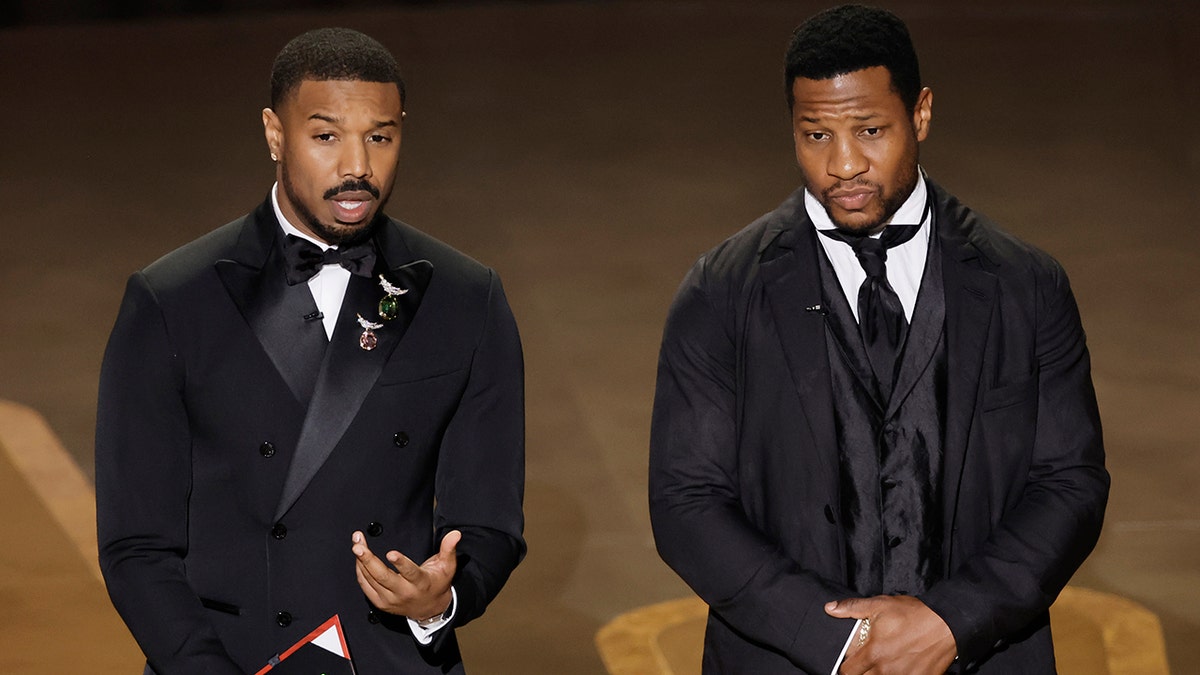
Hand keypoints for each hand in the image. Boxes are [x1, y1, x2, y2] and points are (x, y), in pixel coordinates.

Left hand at [352, 529, 459, 620]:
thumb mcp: (447, 566)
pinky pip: (366, 586)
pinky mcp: (381, 603)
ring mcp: (391, 600)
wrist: (430, 609)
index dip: (400, 563)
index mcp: (421, 583)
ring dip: (361, 561)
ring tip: (357, 544)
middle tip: (358, 545)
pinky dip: (360, 572)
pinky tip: (359, 559)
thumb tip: (455, 534)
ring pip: (371, 580)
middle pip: (383, 577)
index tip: (391, 553)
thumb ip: (448, 549)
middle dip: (368, 560)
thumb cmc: (438, 583)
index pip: (410, 573)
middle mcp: (404, 593)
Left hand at [826, 595, 956, 674]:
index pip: (847, 671)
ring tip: (885, 661)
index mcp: (872, 653)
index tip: (850, 660)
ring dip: (878, 674)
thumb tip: (830, 609)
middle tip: (868, 660)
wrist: (947, 624)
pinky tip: (902, 665)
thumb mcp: (880, 605)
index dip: (846, 666)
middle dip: (861, 671)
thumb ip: (852, 608)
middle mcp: (885, 669)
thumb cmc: (914, 614)